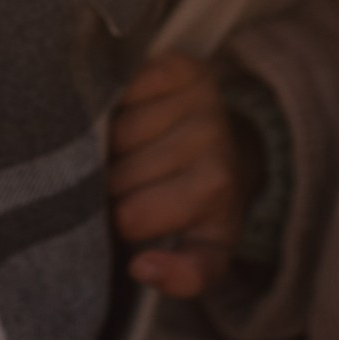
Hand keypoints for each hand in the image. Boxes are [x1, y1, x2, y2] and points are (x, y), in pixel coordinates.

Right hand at [107, 54, 252, 297]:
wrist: (229, 146)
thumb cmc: (203, 204)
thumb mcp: (207, 249)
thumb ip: (185, 275)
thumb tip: (142, 268)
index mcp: (217, 190)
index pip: (132, 215)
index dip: (123, 221)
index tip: (133, 228)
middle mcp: (213, 140)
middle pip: (115, 173)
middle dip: (111, 182)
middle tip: (127, 180)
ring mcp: (198, 98)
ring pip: (113, 130)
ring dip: (109, 141)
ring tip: (126, 147)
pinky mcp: (180, 63)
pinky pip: (121, 85)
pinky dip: (114, 101)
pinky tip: (126, 112)